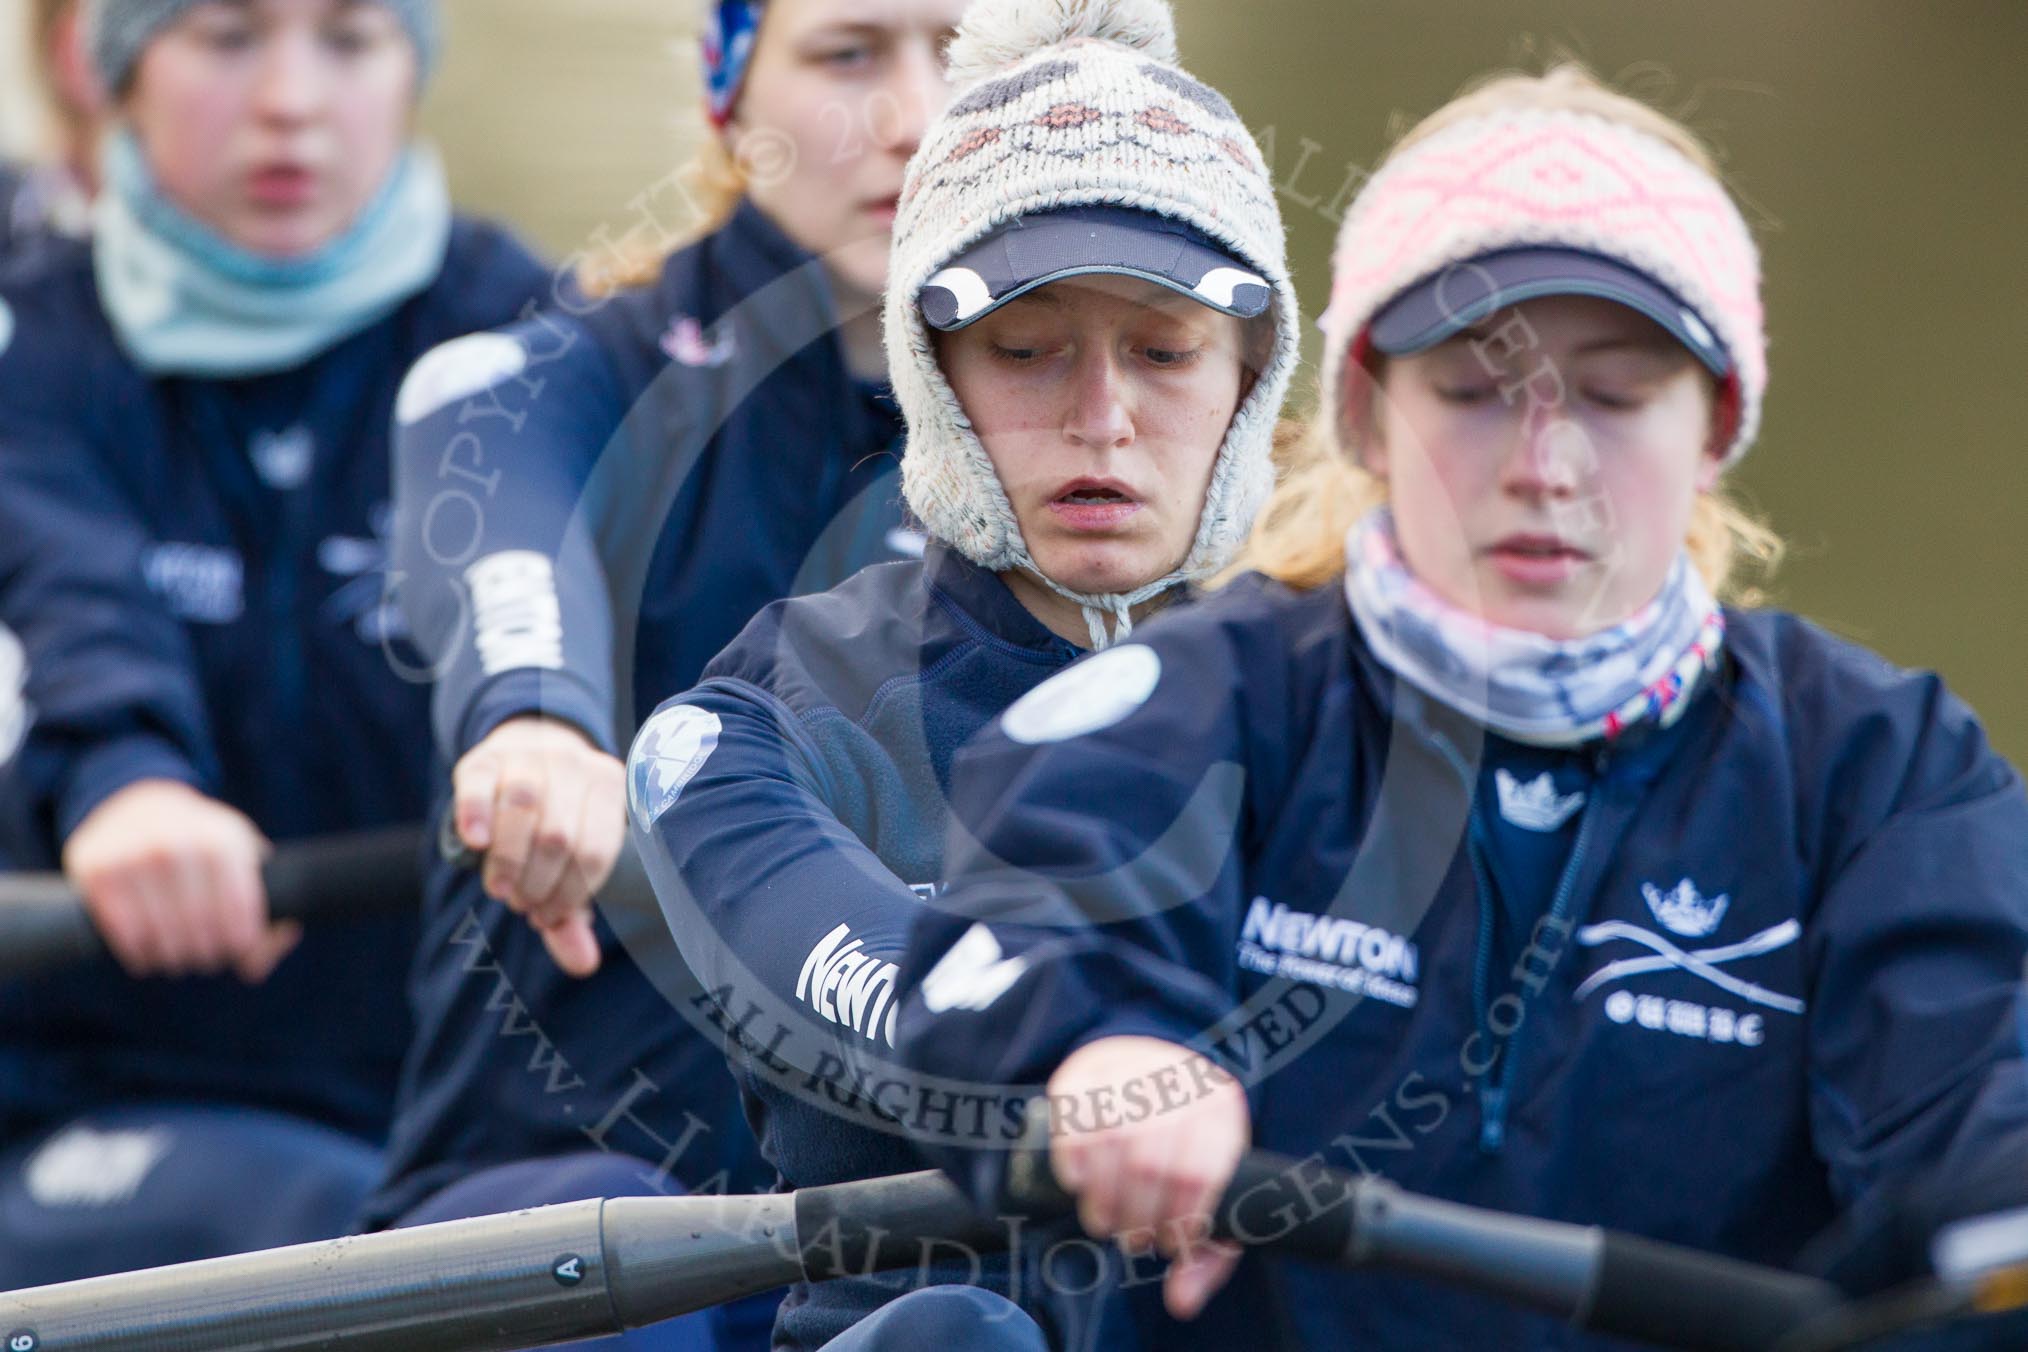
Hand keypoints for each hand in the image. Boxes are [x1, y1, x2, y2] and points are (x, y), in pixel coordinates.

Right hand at [63, 779, 296, 981]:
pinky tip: (147, 957)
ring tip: (178, 959)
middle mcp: (177, 843)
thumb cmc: (202, 843)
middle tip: (205, 959)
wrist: (140, 804)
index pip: (239, 908)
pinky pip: (122, 931)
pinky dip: (138, 954)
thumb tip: (254, 967)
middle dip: (207, 952)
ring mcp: (132, 855)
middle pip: (199, 925)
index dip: (240, 940)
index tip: (236, 949)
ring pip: (160, 934)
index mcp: (221, 839)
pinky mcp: (96, 869)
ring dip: (173, 958)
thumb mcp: (242, 857)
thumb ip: (268, 908)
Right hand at [452, 716, 623, 977]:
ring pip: (523, 805)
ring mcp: (531, 755)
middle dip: (536, 881)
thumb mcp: (571, 861)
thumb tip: (583, 965)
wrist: (527, 752)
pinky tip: (475, 845)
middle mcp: (576, 765)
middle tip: (521, 903)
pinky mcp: (485, 756)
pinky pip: (480, 784)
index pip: (595, 851)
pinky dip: (476, 815)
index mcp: (610, 788)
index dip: (569, 894)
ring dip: (508, 859)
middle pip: (558, 833)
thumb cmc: (555, 820)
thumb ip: (573, 913)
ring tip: (502, 889)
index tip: (547, 916)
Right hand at [1045, 1035, 1249, 1318]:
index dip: (1181, 1220)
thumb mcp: (1213, 1190)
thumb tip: (1181, 1302)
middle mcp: (1179, 1081)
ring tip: (1104, 1223)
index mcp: (1221, 1109)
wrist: (1152, 1068)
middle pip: (1151, 1161)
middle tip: (1131, 1240)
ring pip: (1111, 1138)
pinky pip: (1075, 1114)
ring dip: (1102, 1196)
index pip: (1201, 1171)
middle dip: (1137, 1216)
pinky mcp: (1088, 1068)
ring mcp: (1133, 1068)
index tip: (1169, 1245)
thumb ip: (1206, 1252)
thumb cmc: (1186, 1148)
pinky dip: (1072, 1157)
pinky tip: (1077, 1185)